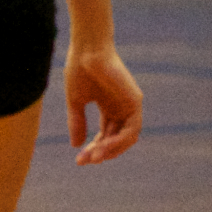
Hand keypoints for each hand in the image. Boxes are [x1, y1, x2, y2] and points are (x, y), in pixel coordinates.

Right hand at [65, 46, 142, 163]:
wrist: (87, 50)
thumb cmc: (79, 69)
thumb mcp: (76, 101)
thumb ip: (77, 122)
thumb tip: (76, 145)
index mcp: (109, 106)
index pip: (106, 134)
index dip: (94, 148)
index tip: (79, 158)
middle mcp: (122, 108)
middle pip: (116, 139)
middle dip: (101, 152)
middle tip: (84, 161)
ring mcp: (130, 105)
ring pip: (126, 138)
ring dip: (110, 150)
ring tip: (93, 157)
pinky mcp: (135, 102)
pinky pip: (131, 130)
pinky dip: (118, 141)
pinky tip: (102, 146)